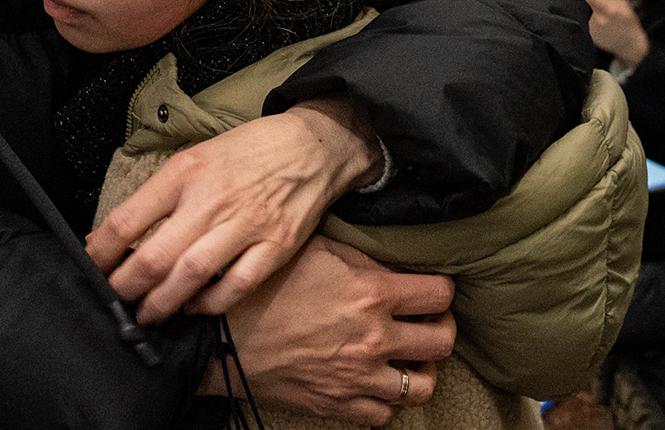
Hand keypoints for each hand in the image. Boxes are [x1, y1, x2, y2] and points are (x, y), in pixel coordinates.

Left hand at [88, 95, 380, 322]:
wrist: (313, 145)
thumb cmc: (247, 152)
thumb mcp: (195, 157)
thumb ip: (157, 196)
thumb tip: (109, 238)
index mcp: (186, 171)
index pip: (127, 218)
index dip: (101, 252)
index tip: (91, 269)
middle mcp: (213, 198)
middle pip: (155, 256)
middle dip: (126, 288)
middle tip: (115, 301)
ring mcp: (247, 224)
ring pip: (191, 276)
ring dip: (161, 303)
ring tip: (146, 315)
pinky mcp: (276, 246)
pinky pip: (236, 286)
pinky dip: (210, 304)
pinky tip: (194, 306)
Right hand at [204, 236, 455, 424]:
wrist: (222, 333)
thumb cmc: (264, 285)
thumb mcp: (318, 251)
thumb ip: (363, 259)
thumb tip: (392, 264)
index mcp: (373, 293)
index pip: (441, 294)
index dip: (440, 290)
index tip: (430, 290)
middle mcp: (374, 338)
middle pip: (442, 342)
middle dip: (440, 328)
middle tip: (427, 321)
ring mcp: (357, 377)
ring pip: (421, 387)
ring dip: (420, 369)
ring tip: (408, 356)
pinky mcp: (336, 405)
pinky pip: (383, 414)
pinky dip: (386, 400)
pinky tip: (376, 381)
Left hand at [574, 0, 649, 69]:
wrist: (630, 45)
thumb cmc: (628, 22)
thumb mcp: (623, 5)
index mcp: (608, 11)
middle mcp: (598, 20)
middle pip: (584, 2)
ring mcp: (592, 30)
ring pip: (585, 11)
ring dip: (590, 8)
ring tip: (604, 15)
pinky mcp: (589, 36)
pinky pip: (586, 21)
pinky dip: (591, 17)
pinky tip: (601, 22)